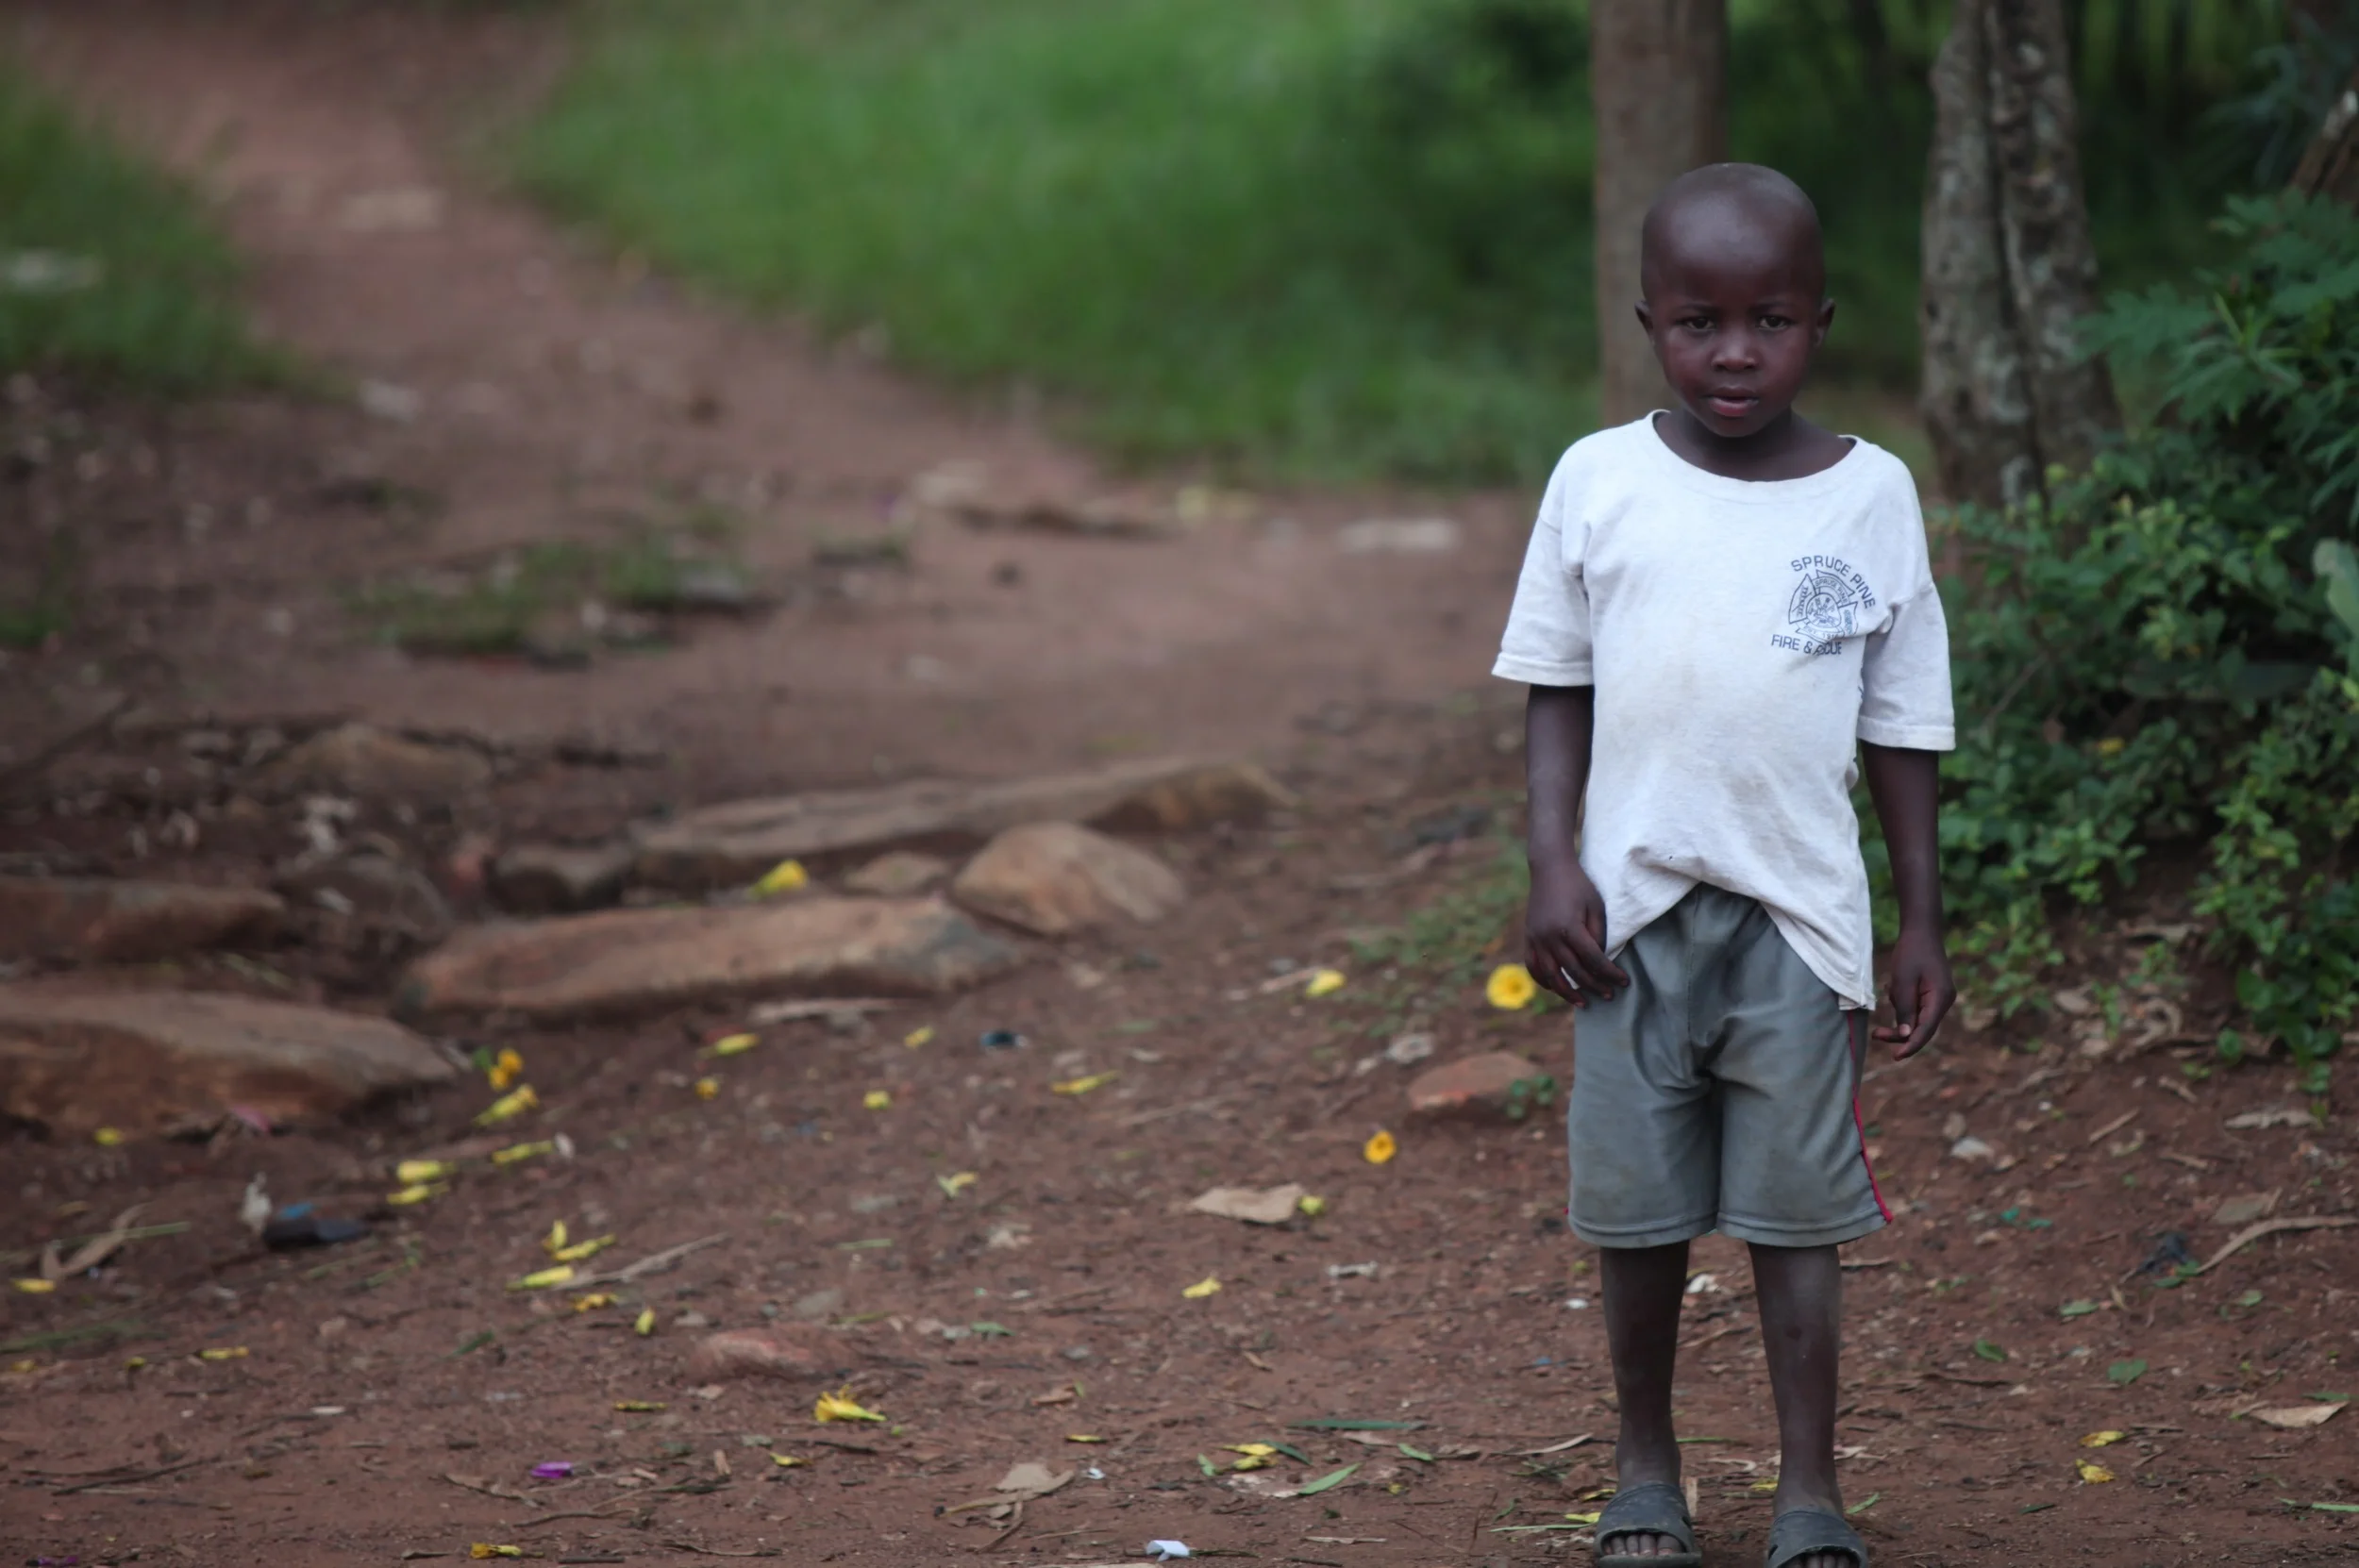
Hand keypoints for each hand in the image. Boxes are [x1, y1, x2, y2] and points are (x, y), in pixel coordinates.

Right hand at [1525, 855, 1627, 1006]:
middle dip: (1594, 986)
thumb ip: (1598, 935)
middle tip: (1609, 995)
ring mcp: (1537, 939)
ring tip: (1583, 1003)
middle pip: (1575, 971)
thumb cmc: (1578, 885)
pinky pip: (1533, 966)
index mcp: (1570, 927)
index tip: (1624, 982)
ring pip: (1552, 975)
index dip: (1610, 974)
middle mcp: (1551, 937)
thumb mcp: (1596, 906)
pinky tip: (1555, 988)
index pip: (1594, 959)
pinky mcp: (1529, 937)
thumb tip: (1600, 960)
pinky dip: (1543, 980)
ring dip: (1568, 992)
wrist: (1549, 868)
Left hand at [1873, 925, 1954, 1058]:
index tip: (1896, 1056)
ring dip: (1900, 1015)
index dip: (1910, 1045)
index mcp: (1940, 998)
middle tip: (1876, 1034)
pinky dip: (1903, 1004)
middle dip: (1900, 1034)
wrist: (1921, 930)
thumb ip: (1905, 1009)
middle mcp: (1943, 1001)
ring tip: (1891, 989)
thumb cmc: (1911, 952)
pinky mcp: (1932, 994)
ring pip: (1918, 1019)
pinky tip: (1894, 987)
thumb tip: (1905, 1035)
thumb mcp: (1903, 981)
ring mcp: (1939, 998)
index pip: (1926, 1030)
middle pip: (1922, 1028)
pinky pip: (1916, 1008)